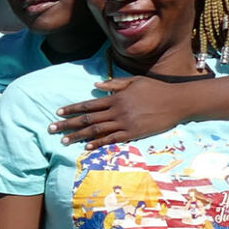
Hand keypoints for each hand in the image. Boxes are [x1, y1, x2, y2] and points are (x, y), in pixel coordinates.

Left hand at [52, 77, 190, 144]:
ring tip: (64, 141)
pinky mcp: (133, 133)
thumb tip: (95, 86)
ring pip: (96, 131)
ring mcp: (124, 123)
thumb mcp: (134, 81)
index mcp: (116, 98)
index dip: (72, 109)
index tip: (58, 112)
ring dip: (78, 136)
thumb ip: (114, 85)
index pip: (88, 105)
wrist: (177, 102)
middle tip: (51, 129)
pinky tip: (86, 146)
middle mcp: (117, 111)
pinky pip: (112, 140)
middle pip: (87, 119)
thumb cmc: (156, 89)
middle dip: (68, 124)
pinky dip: (98, 143)